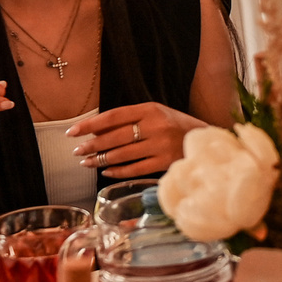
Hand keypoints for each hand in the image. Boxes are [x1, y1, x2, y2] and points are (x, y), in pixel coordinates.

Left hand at [68, 102, 204, 177]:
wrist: (208, 141)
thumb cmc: (177, 127)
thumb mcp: (157, 115)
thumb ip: (130, 120)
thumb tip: (96, 131)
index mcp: (152, 109)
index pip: (114, 115)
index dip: (91, 124)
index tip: (73, 131)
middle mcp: (156, 125)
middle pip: (116, 136)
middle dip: (92, 145)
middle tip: (76, 151)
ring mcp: (162, 145)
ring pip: (123, 154)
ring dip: (101, 160)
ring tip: (86, 162)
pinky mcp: (166, 163)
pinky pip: (135, 169)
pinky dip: (118, 171)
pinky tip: (106, 172)